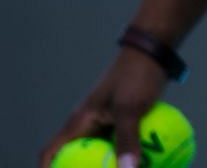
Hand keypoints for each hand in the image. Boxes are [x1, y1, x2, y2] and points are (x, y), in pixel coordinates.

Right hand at [39, 46, 168, 167]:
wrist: (154, 51)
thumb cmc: (136, 75)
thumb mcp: (131, 109)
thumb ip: (127, 140)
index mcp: (79, 122)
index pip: (52, 152)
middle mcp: (87, 124)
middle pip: (75, 156)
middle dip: (83, 167)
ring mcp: (105, 121)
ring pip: (100, 150)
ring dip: (107, 162)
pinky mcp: (122, 119)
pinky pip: (119, 142)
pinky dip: (125, 153)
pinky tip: (141, 162)